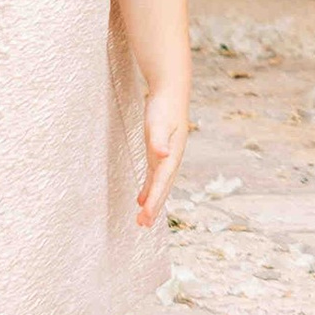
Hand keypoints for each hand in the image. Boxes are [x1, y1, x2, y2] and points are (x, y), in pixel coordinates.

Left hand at [137, 84, 186, 227]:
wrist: (171, 89)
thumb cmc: (164, 106)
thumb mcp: (159, 122)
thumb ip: (159, 140)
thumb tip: (162, 155)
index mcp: (172, 154)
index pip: (162, 182)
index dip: (154, 200)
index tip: (145, 216)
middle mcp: (171, 158)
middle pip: (163, 187)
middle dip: (154, 207)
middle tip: (143, 224)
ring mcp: (166, 156)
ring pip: (159, 184)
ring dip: (152, 201)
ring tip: (143, 218)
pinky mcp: (159, 151)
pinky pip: (154, 176)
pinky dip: (148, 188)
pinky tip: (141, 198)